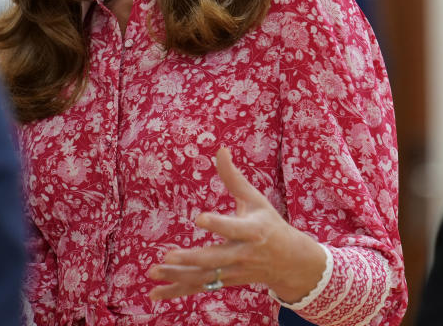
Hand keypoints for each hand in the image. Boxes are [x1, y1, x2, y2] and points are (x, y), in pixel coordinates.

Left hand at [147, 147, 327, 303]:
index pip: (234, 228)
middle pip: (215, 259)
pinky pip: (199, 287)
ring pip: (204, 277)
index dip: (218, 224)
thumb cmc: (268, 223)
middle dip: (191, 260)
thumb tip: (220, 149)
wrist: (288, 261)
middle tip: (168, 256)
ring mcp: (232, 272)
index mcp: (252, 231)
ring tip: (154, 271)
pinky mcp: (224, 281)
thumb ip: (234, 178)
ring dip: (178, 276)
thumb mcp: (255, 199)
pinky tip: (155, 293)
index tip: (200, 218)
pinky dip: (177, 291)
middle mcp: (242, 254)